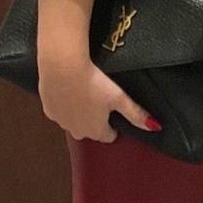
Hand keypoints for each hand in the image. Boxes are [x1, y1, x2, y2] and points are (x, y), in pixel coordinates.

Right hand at [38, 56, 161, 143]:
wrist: (62, 65)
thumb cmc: (94, 82)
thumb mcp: (119, 97)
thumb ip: (136, 114)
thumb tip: (155, 127)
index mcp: (95, 130)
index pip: (108, 136)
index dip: (113, 125)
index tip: (114, 112)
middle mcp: (76, 131)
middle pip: (89, 130)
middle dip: (94, 120)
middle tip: (99, 100)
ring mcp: (60, 121)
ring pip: (72, 121)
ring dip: (78, 113)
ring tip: (83, 93)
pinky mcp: (47, 109)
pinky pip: (59, 111)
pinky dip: (64, 104)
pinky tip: (68, 90)